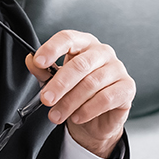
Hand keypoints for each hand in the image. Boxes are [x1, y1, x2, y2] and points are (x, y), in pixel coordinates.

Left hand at [29, 30, 134, 157]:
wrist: (96, 120)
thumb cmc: (77, 94)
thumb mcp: (55, 82)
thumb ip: (44, 71)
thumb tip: (31, 60)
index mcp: (84, 44)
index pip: (68, 38)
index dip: (52, 48)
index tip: (39, 62)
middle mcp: (102, 52)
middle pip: (80, 64)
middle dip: (60, 84)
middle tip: (46, 99)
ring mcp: (118, 69)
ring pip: (91, 84)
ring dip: (70, 102)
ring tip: (57, 115)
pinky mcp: (127, 88)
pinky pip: (106, 98)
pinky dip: (88, 110)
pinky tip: (77, 116)